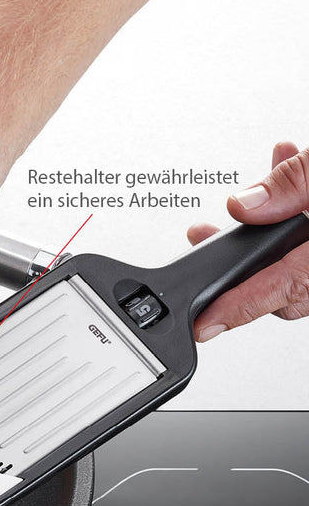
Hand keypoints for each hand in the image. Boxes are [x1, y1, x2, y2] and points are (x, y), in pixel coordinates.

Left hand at [190, 141, 308, 341]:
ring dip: (273, 234)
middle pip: (286, 285)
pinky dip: (300, 222)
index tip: (206, 327)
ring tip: (250, 198)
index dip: (237, 310)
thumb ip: (295, 184)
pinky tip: (292, 179)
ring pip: (301, 267)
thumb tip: (245, 206)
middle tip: (209, 237)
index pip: (281, 289)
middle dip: (246, 261)